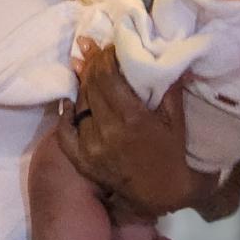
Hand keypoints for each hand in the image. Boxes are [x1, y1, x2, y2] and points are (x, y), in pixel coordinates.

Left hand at [54, 43, 205, 218]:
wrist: (162, 193)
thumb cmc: (171, 153)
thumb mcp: (175, 119)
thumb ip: (169, 87)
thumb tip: (165, 55)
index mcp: (131, 119)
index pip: (107, 77)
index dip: (104, 57)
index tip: (108, 47)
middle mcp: (107, 131)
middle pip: (90, 86)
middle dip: (92, 64)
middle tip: (94, 50)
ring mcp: (91, 147)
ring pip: (79, 105)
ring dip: (82, 84)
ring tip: (83, 67)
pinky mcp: (82, 161)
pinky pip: (65, 132)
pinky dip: (66, 114)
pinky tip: (69, 101)